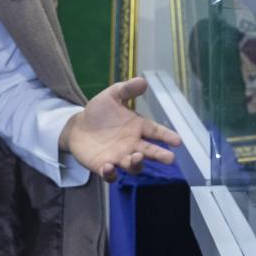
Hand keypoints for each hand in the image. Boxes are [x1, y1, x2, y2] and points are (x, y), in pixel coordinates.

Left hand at [60, 77, 182, 181]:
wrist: (78, 126)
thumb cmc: (98, 112)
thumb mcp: (112, 96)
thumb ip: (127, 89)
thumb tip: (143, 81)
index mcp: (138, 127)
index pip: (156, 132)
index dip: (167, 136)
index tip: (178, 141)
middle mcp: (132, 145)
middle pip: (150, 152)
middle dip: (160, 156)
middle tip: (169, 158)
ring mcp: (119, 157)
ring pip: (133, 166)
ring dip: (137, 163)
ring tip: (137, 157)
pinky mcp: (104, 167)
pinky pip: (110, 175)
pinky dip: (111, 173)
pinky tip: (109, 167)